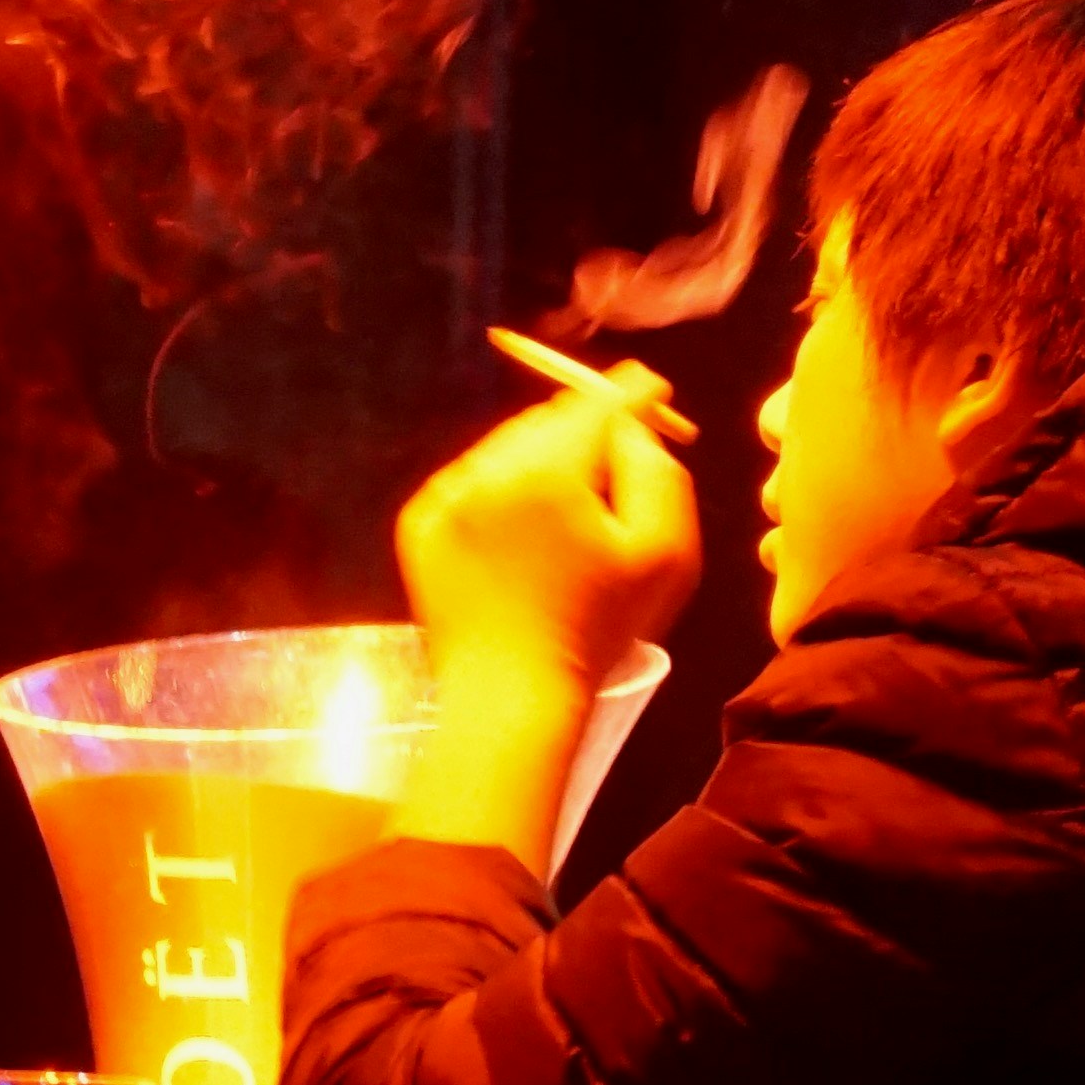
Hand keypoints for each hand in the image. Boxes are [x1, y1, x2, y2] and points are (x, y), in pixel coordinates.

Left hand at [397, 378, 700, 698]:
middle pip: (550, 422)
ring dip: (540, 462)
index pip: (598, 404)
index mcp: (548, 469)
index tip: (651, 388)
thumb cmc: (597, 629)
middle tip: (611, 466)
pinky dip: (499, 493)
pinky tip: (519, 540)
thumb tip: (631, 425)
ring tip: (563, 512)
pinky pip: (471, 483)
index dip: (632, 394)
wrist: (509, 696)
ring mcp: (445, 495)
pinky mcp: (420, 523)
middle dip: (584, 434)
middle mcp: (486, 468)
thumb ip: (658, 472)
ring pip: (508, 448)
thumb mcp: (665, 554)